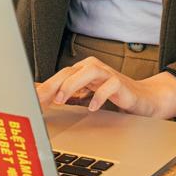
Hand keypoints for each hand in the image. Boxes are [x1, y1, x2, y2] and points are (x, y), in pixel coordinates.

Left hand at [35, 56, 175, 119]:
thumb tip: (41, 94)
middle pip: (70, 71)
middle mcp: (94, 69)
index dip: (45, 86)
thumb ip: (67, 93)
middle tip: (40, 98)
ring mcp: (109, 74)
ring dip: (73, 85)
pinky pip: (109, 86)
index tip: (30, 98)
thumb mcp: (86, 94)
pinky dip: (99, 95)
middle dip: (53, 84)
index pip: (60, 75)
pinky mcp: (122, 84)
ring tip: (63, 99)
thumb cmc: (113, 96)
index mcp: (83, 70)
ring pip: (89, 71)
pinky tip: (92, 107)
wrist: (144, 100)